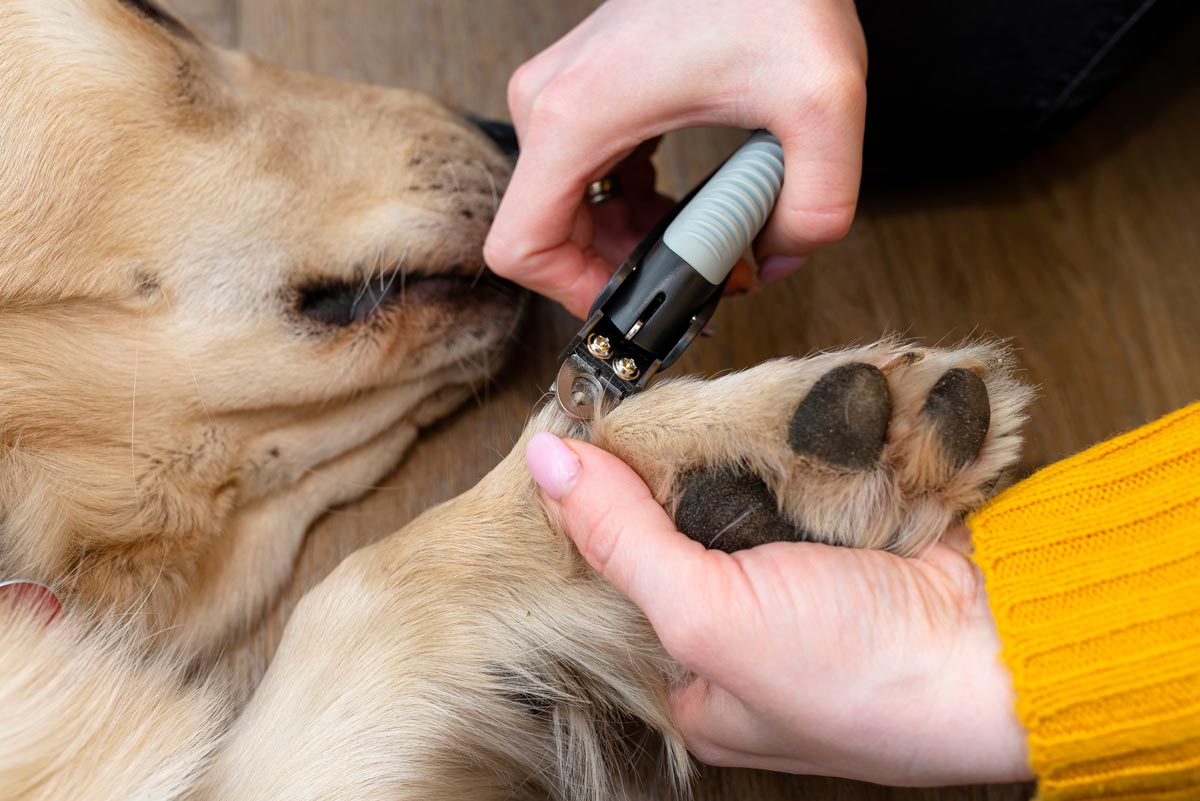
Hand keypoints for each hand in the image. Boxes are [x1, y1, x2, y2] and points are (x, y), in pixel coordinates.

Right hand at [484, 0, 867, 317]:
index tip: (632, 307)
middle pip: (544, 235)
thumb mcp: (820, 103)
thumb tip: (780, 261)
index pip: (519, 247)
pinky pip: (585, 178)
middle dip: (614, 273)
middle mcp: (552, 106)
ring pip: (564, 209)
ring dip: (624, 243)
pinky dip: (629, 209)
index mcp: (577, 117)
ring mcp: (564, 96)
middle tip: (686, 283)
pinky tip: (680, 208)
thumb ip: (818, 203)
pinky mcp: (589, 92)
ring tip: (694, 246)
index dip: (570, 296)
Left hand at [524, 432, 1032, 785]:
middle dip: (667, 478)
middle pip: (675, 532)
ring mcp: (797, 580)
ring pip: (736, 493)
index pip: (615, 588)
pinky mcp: (843, 530)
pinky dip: (787, 445)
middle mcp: (742, 635)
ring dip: (730, 453)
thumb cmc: (861, 676)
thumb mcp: (710, 617)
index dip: (590, 519)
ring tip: (709, 411)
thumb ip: (622, 538)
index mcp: (696, 685)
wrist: (1007, 648)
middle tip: (646, 419)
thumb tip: (548, 463)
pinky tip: (772, 420)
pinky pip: (793, 473)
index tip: (573, 446)